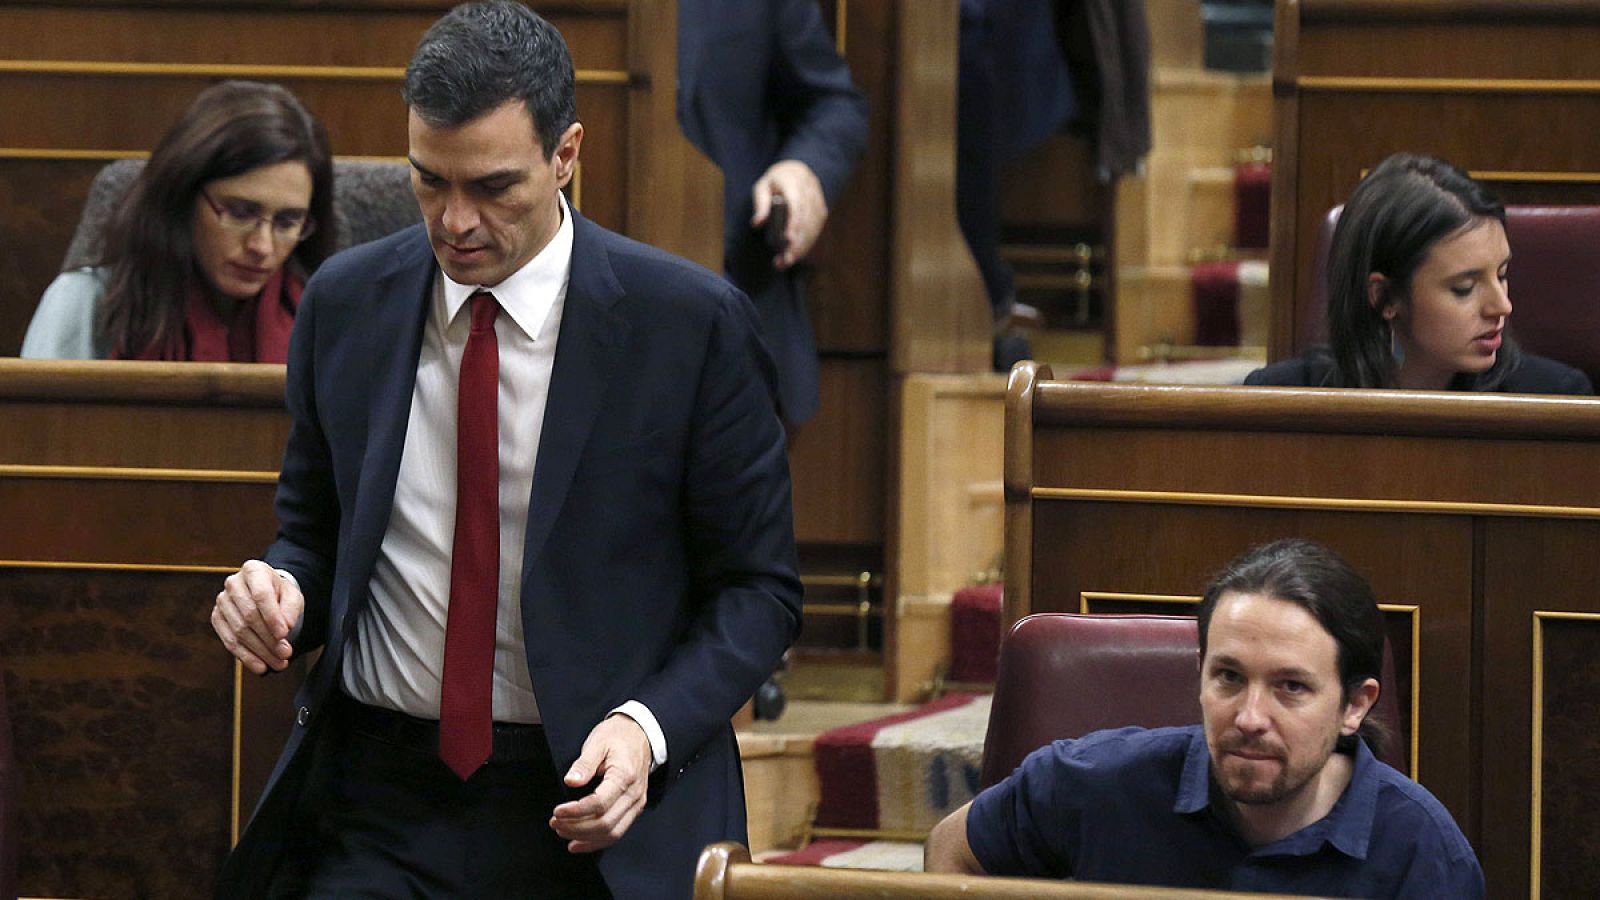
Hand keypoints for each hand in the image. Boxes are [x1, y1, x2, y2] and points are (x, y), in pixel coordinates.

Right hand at [211, 559, 302, 674]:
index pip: (261, 595)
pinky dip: (246, 656)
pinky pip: (229, 641)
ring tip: (278, 663)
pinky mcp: (216, 618)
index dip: (272, 617)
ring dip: (260, 651)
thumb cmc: (279, 594)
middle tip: (285, 654)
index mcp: (253, 570)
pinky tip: (260, 666)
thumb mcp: (292, 596)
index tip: (284, 635)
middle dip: (268, 639)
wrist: (264, 593)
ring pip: (240, 631)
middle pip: (249, 616)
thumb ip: (291, 608)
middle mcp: (233, 584)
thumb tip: (285, 627)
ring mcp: (222, 601)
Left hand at [550, 714, 652, 852]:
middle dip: (576, 827)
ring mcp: (636, 804)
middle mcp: (633, 794)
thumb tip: (571, 781)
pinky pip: (616, 833)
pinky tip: (578, 843)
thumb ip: (584, 764)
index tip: (558, 811)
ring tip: (562, 831)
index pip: (600, 803)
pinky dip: (596, 842)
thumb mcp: (597, 742)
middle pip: (605, 823)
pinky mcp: (633, 809)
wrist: (640, 734)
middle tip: (555, 822)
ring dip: (584, 837)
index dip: (576, 811)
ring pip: (611, 833)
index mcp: (624, 775)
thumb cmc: (618, 737)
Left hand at [751, 159, 826, 270]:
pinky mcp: (821, 213)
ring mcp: (818, 204)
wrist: (799, 170)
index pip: (796, 205)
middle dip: (796, 243)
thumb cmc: (776, 181)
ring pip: (812, 229)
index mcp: (794, 183)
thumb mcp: (763, 186)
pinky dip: (806, 245)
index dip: (794, 222)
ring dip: (801, 248)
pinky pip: (816, 232)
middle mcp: (809, 193)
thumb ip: (760, 204)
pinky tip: (795, 256)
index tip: (788, 239)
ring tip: (785, 262)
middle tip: (784, 261)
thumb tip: (757, 224)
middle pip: (805, 221)